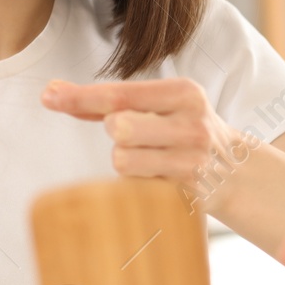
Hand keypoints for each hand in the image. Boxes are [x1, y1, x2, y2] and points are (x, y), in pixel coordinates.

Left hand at [42, 77, 255, 211]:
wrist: (235, 172)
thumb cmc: (184, 132)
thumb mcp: (160, 106)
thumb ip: (110, 101)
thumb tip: (54, 92)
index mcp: (184, 93)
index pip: (121, 94)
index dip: (80, 96)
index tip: (49, 96)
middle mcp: (191, 124)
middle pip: (119, 126)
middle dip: (114, 131)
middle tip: (133, 135)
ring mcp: (192, 161)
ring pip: (122, 160)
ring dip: (124, 161)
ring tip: (148, 159)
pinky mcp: (188, 193)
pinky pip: (136, 187)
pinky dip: (137, 183)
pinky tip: (159, 178)